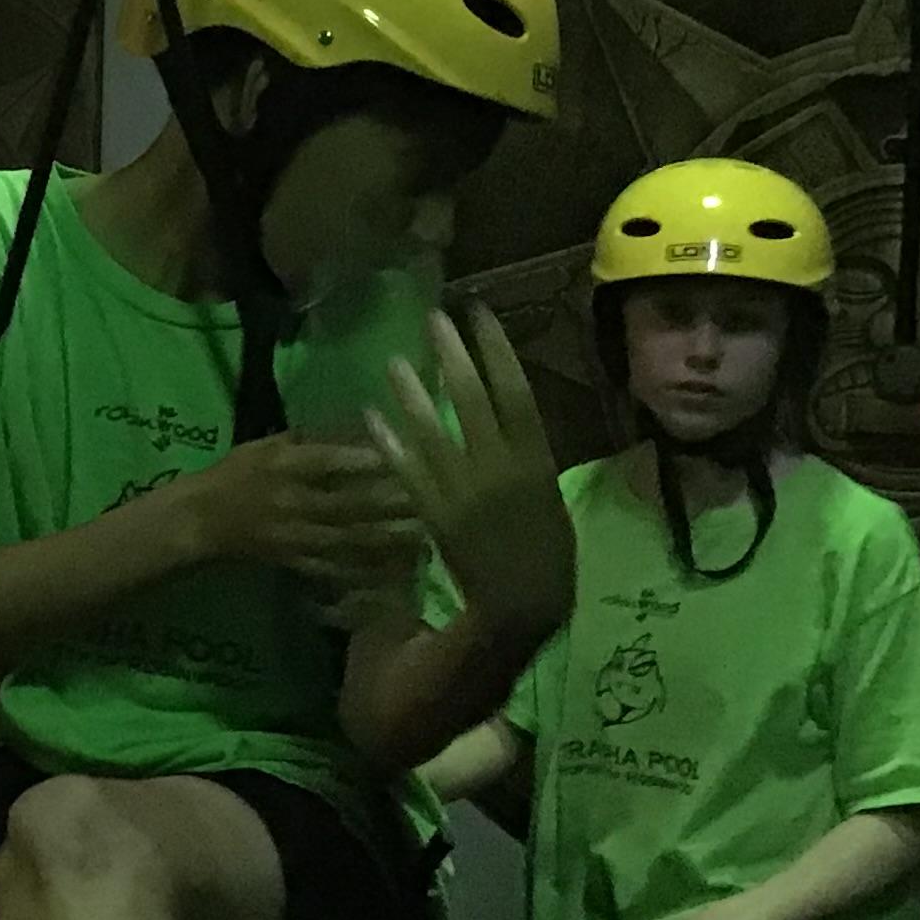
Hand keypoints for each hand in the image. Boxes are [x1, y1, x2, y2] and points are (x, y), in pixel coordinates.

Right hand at [182, 432, 427, 589]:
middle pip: (348, 505)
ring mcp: (294, 538)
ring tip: (424, 537)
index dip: (365, 460)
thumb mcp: (265, 445)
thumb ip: (309, 439)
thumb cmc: (234, 474)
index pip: (327, 462)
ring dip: (387, 541)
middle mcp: (291, 503)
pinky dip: (364, 573)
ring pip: (348, 542)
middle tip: (431, 500)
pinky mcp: (294, 564)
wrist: (199, 521)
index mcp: (282, 468)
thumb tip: (358, 426)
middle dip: (391, 505)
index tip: (404, 454)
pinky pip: (334, 571)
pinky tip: (393, 573)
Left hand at [366, 304, 573, 653]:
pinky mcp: (434, 513)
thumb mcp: (548, 496)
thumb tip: (507, 415)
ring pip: (432, 430)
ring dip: (411, 393)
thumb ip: (526, 455)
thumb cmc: (547, 552)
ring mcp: (464, 490)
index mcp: (536, 460)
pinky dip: (389, 441)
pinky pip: (407, 470)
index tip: (479, 313)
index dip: (497, 349)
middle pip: (473, 399)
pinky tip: (371, 415)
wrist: (523, 605)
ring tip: (391, 360)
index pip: (517, 391)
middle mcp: (500, 468)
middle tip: (432, 318)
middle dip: (452, 355)